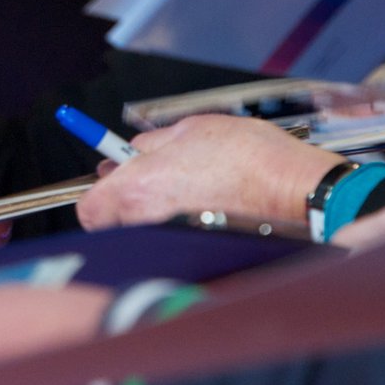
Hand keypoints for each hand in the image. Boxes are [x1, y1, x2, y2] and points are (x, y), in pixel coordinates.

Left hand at [76, 115, 335, 229]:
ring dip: (157, 217)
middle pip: (116, 224)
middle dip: (130, 204)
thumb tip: (135, 148)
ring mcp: (170, 245)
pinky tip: (208, 212)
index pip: (90, 208)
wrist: (295, 194)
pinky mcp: (194, 256)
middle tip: (156, 182)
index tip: (112, 178)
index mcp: (137, 190)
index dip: (100, 193)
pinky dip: (183, 231)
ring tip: (191, 195)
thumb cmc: (252, 160)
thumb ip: (154, 141)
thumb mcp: (195, 129)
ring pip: (146, 235)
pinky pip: (173, 245)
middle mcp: (147, 224)